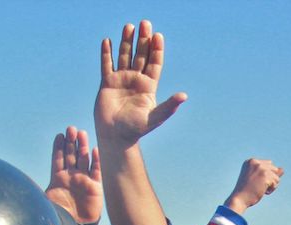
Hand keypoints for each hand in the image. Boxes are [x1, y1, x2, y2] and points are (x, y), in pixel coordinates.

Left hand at [45, 126, 102, 223]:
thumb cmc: (60, 216)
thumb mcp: (45, 201)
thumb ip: (37, 192)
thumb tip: (22, 186)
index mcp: (58, 179)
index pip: (58, 159)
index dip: (59, 147)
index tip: (59, 135)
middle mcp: (71, 177)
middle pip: (71, 155)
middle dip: (70, 142)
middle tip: (70, 129)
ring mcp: (83, 180)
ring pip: (83, 159)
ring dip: (82, 147)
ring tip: (81, 133)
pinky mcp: (95, 187)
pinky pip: (96, 171)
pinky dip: (96, 160)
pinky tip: (95, 149)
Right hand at [95, 20, 186, 147]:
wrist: (115, 136)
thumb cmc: (136, 129)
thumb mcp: (155, 117)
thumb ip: (168, 106)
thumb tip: (184, 96)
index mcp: (148, 87)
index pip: (154, 63)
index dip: (156, 50)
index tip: (158, 36)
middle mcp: (136, 81)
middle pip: (140, 55)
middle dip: (143, 40)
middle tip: (145, 23)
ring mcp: (121, 80)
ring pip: (124, 56)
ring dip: (126, 42)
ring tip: (129, 26)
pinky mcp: (107, 83)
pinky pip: (107, 65)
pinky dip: (106, 53)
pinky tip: (107, 41)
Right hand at [225, 158, 283, 213]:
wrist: (240, 198)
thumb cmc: (247, 191)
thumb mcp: (258, 179)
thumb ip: (269, 172)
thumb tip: (282, 169)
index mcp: (251, 161)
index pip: (268, 164)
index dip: (266, 175)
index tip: (255, 182)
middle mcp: (256, 162)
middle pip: (274, 169)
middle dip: (270, 179)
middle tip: (258, 186)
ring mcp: (261, 168)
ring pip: (276, 176)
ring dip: (271, 185)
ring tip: (261, 189)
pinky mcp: (265, 175)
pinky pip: (276, 182)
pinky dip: (272, 189)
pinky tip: (263, 191)